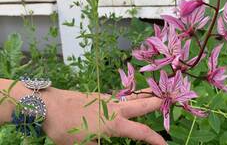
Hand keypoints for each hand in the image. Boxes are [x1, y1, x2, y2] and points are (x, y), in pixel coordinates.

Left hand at [43, 88, 165, 144]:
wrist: (49, 105)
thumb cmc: (65, 127)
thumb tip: (104, 144)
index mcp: (113, 123)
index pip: (141, 131)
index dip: (155, 139)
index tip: (165, 144)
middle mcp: (114, 108)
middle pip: (142, 103)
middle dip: (156, 102)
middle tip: (168, 99)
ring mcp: (106, 99)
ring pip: (130, 98)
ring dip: (143, 98)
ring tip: (151, 98)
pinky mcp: (98, 96)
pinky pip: (118, 98)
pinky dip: (127, 99)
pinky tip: (123, 103)